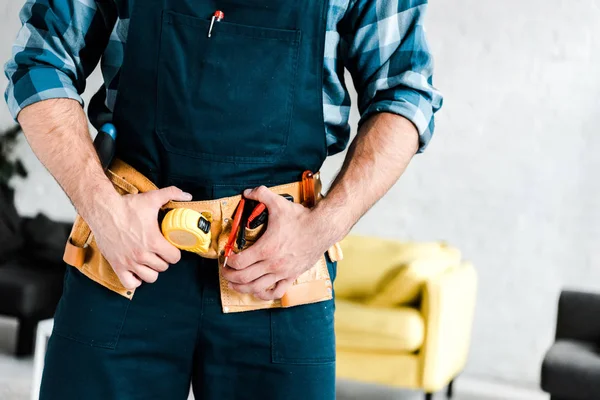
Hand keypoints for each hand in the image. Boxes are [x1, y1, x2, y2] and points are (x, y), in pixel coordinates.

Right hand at [87, 186, 191, 289]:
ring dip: (152, 270)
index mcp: (153, 241)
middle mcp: (142, 254)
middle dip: (164, 260)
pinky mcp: (117, 265)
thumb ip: (172, 194)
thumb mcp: (152, 197)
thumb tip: (187, 195)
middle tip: (159, 252)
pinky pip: (130, 283)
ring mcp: (129, 262)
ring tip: (150, 261)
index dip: (175, 253)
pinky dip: (135, 280)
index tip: (171, 247)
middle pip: (163, 267)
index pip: (174, 258)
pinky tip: (137, 270)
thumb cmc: (126, 206)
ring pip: (150, 277)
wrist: (102, 210)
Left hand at [223, 186, 331, 300]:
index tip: (226, 258)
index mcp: (266, 248)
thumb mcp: (278, 203)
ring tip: (235, 284)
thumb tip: (247, 192)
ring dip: (242, 287)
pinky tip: (258, 290)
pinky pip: (276, 292)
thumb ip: (260, 194)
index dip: (228, 261)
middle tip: (225, 271)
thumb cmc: (301, 218)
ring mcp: (282, 272)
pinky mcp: (292, 276)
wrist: (322, 228)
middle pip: (243, 277)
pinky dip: (265, 294)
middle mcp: (272, 264)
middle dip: (229, 276)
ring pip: (256, 288)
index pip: (239, 262)